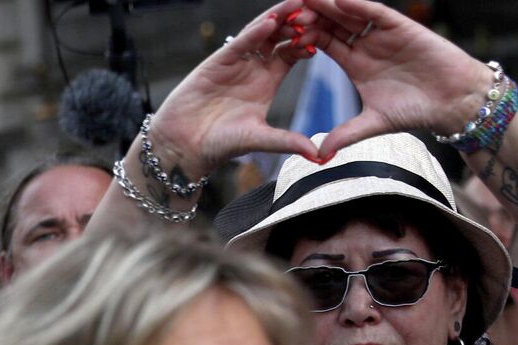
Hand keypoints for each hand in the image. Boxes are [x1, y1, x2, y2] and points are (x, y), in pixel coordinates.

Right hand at [141, 0, 323, 177]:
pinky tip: (270, 22)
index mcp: (269, 80)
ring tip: (299, 3)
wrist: (185, 146)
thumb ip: (288, 141)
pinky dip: (254, 32)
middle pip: (281, 36)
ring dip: (280, 17)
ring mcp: (236, 62)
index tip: (332, 31)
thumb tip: (319, 155)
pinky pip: (239, 43)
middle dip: (300, 21)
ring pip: (261, 32)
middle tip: (321, 8)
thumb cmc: (220, 143)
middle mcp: (255, 67)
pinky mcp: (217, 62)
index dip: (311, 41)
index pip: (295, 52)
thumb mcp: (260, 139)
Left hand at [282, 0, 497, 157]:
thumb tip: (319, 155)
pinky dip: (358, 6)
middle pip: (331, 23)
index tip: (277, 34)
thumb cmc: (416, 111)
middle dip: (309, 16)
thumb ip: (344, 135)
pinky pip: (375, 13)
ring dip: (328, 6)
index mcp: (354, 62)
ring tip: (304, 0)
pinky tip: (339, 1)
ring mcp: (382, 34)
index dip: (301, 37)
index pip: (322, 42)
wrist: (452, 102)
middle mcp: (366, 44)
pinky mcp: (401, 28)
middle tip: (283, 12)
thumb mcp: (372, 123)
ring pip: (349, 13)